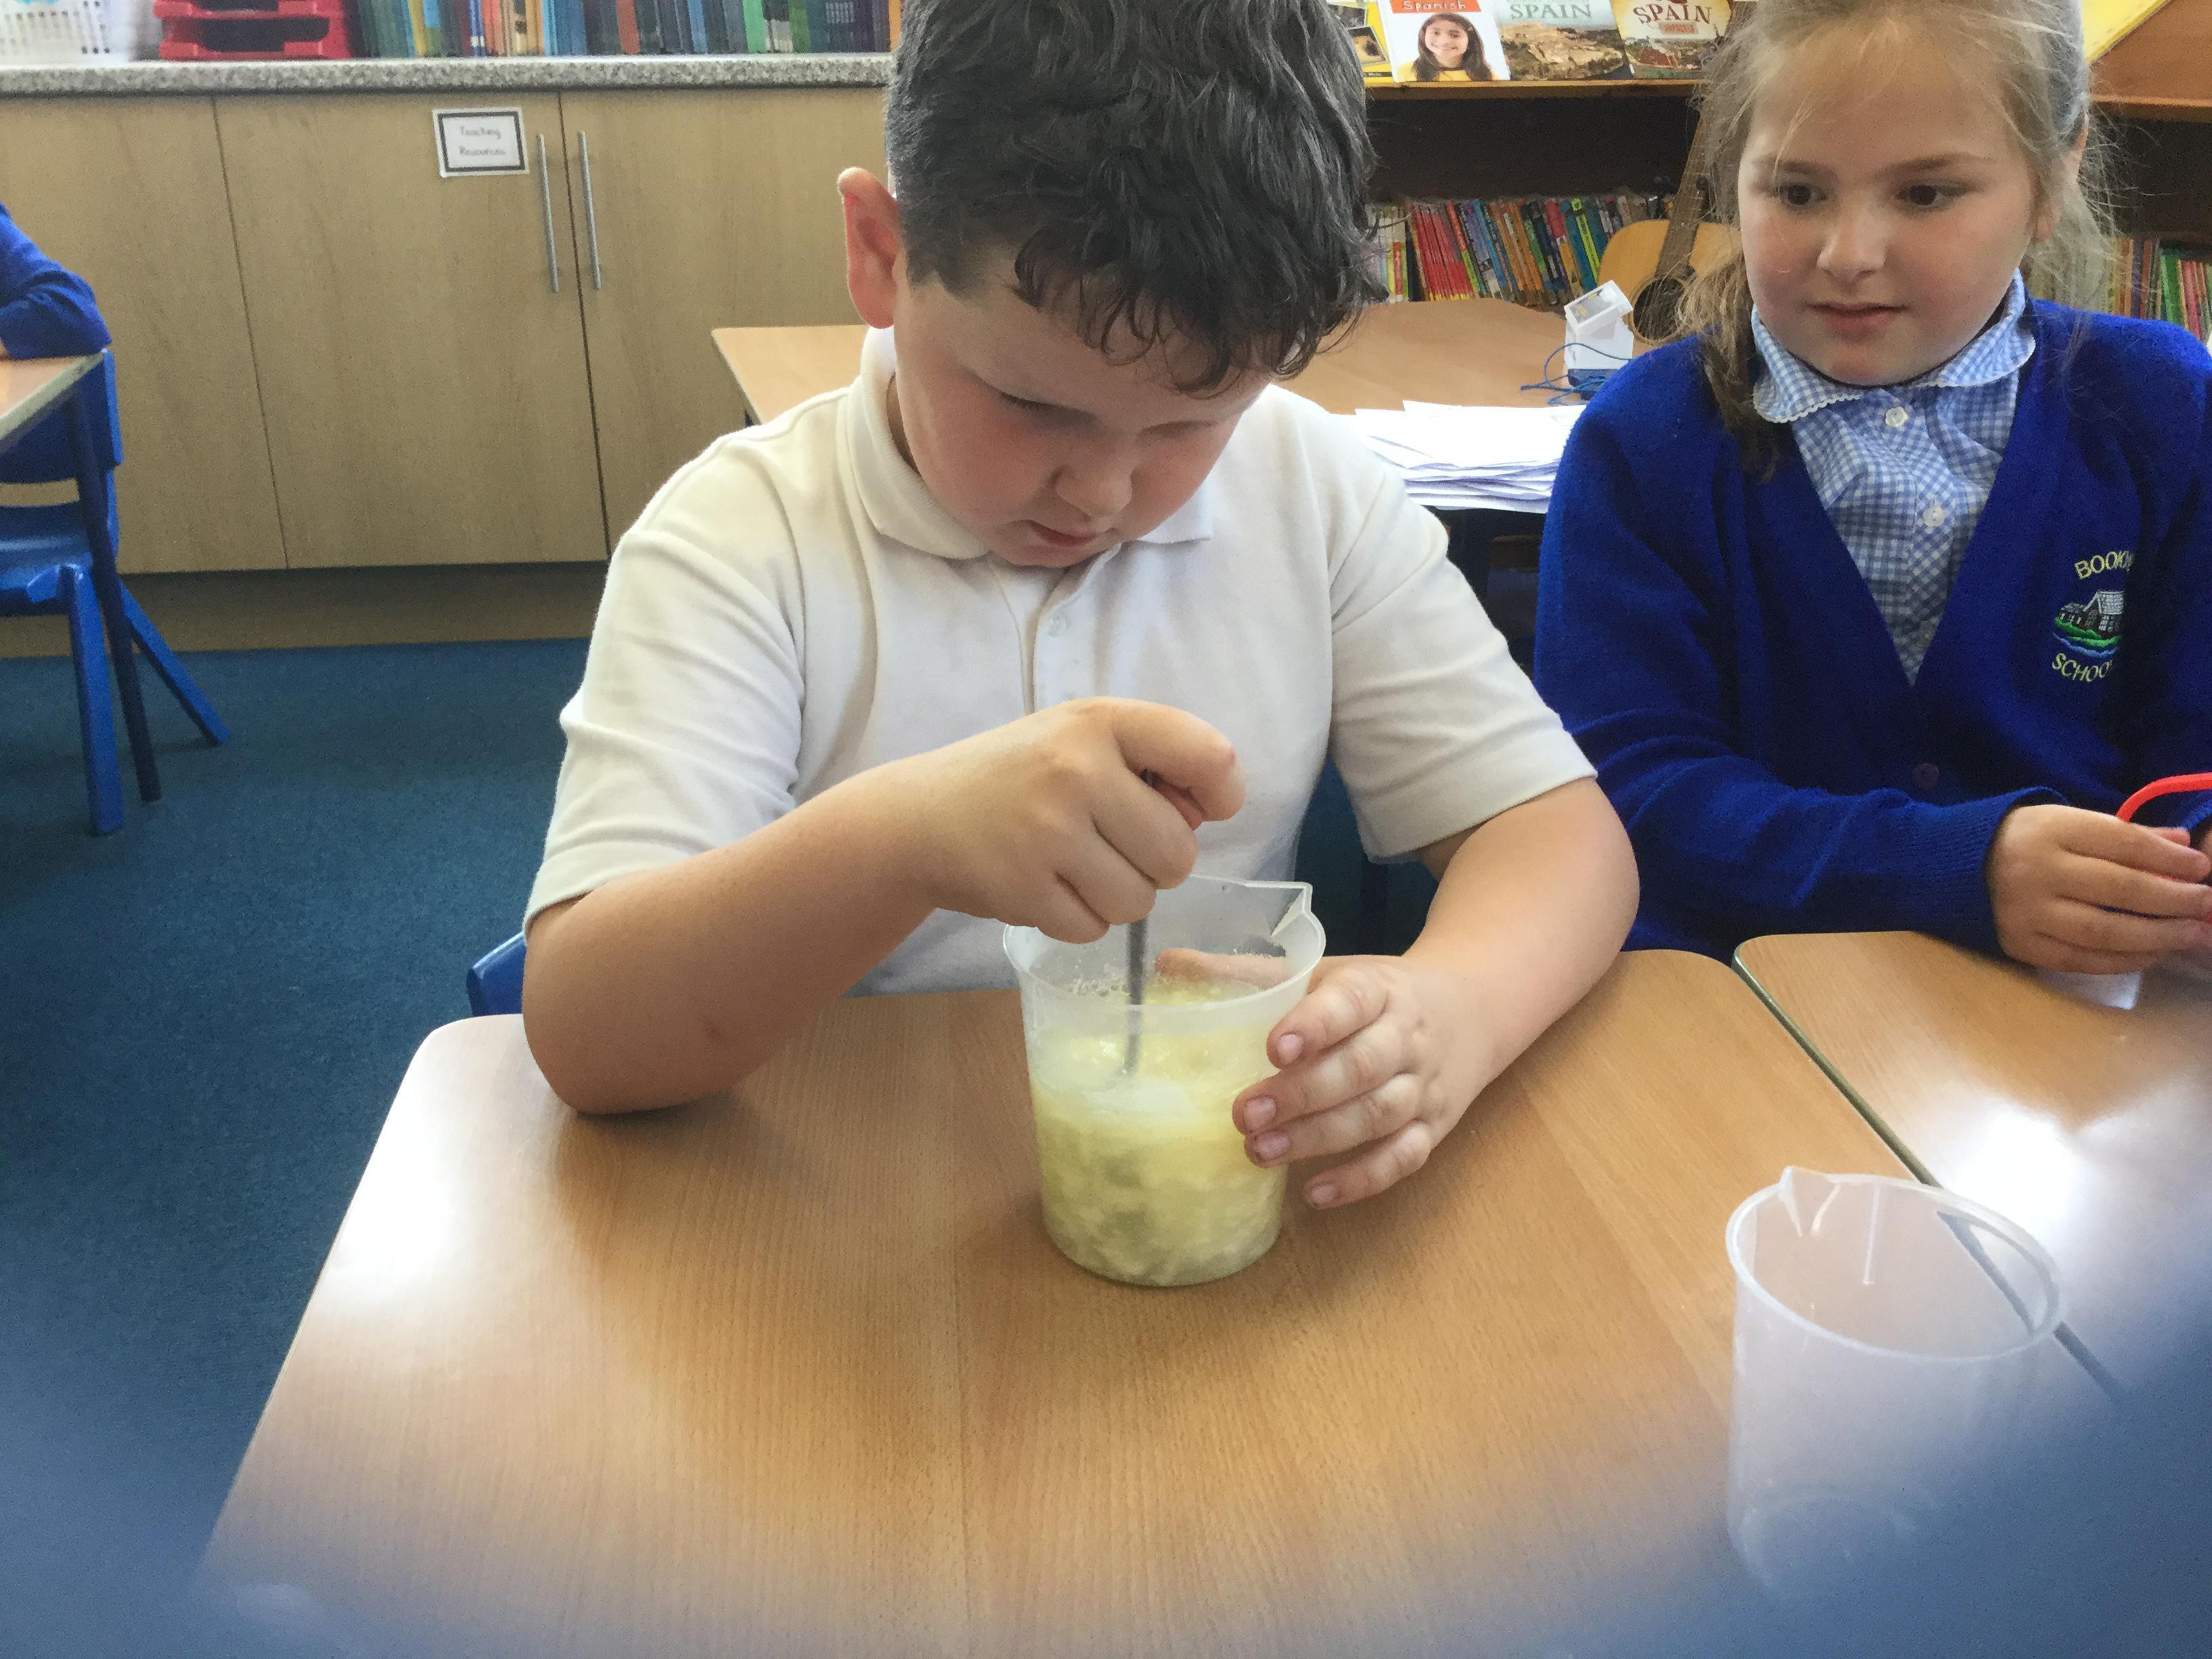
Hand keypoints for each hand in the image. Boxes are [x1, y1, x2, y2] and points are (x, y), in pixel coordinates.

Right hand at [883, 698, 1243, 942]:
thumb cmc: (1019, 777)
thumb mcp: (1079, 739)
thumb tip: (1206, 813)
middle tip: (1110, 843)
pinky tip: (1045, 886)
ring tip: (1075, 866)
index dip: (1222, 794)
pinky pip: (1092, 929)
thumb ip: (1151, 763)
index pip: (1209, 756)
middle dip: (1156, 862)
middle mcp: (1076, 769)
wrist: (918, 816)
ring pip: (1140, 900)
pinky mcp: (1022, 887)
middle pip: (1179, 852)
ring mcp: (1047, 831)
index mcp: (1100, 720)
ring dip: (1117, 896)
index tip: (1201, 807)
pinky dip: (1077, 919)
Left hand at [1229, 955, 1494, 1209]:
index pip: (1351, 1003)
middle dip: (1301, 1095)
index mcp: (1378, 990)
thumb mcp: (1324, 972)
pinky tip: (1315, 1193)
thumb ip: (1251, 973)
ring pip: (1378, 1116)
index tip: (1273, 1048)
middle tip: (1242, 1115)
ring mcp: (1423, 1087)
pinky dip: (1362, 1180)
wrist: (1470, 1008)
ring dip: (1318, 1139)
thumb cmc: (1374, 995)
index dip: (1315, 1025)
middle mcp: (1406, 1038)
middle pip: (1360, 1068)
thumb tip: (1166, 964)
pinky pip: (1403, 1159)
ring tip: (1260, 1152)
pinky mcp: (1433, 1129)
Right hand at [1986, 804, 2211, 974]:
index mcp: (2050, 830)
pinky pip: (2079, 959)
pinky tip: (2151, 954)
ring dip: (2156, 935)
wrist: (1954, 867)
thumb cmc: (2024, 840)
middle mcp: (2036, 871)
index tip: (2201, 869)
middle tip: (2205, 904)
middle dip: (2172, 899)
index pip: (2121, 843)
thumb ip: (2125, 835)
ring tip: (2190, 933)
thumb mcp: (2068, 822)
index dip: (2168, 859)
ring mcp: (2026, 912)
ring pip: (2103, 930)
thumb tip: (2184, 847)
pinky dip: (2121, 960)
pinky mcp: (2019, 944)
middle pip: (2119, 888)